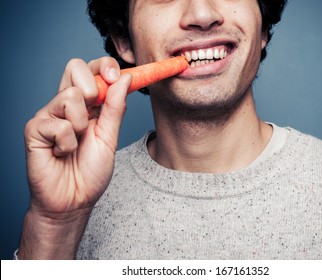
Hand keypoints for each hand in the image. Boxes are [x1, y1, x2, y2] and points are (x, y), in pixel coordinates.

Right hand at [19, 57, 131, 258]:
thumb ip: (116, 108)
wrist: (74, 200)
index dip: (104, 66)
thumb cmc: (90, 171)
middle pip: (74, 67)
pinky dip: (68, 144)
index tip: (117, 75)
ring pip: (69, 96)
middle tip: (95, 113)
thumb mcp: (110, 137)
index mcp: (85, 105)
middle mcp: (65, 105)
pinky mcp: (34, 129)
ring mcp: (48, 115)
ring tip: (76, 144)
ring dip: (82, 125)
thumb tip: (126, 79)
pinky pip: (59, 124)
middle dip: (93, 87)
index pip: (90, 69)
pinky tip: (62, 154)